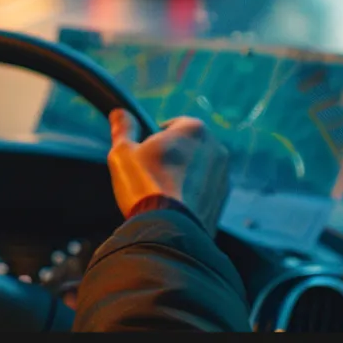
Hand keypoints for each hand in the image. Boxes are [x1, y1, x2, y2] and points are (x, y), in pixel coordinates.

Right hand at [107, 110, 230, 235]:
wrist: (168, 230)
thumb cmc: (145, 185)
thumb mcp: (123, 153)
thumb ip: (123, 129)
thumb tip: (119, 113)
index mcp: (194, 129)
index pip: (173, 124)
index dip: (156, 137)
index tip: (144, 152)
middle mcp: (216, 148)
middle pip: (189, 146)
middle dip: (173, 156)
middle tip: (151, 173)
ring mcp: (223, 175)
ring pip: (198, 169)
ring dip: (184, 175)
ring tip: (161, 193)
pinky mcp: (223, 200)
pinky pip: (204, 191)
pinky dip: (192, 195)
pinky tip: (173, 207)